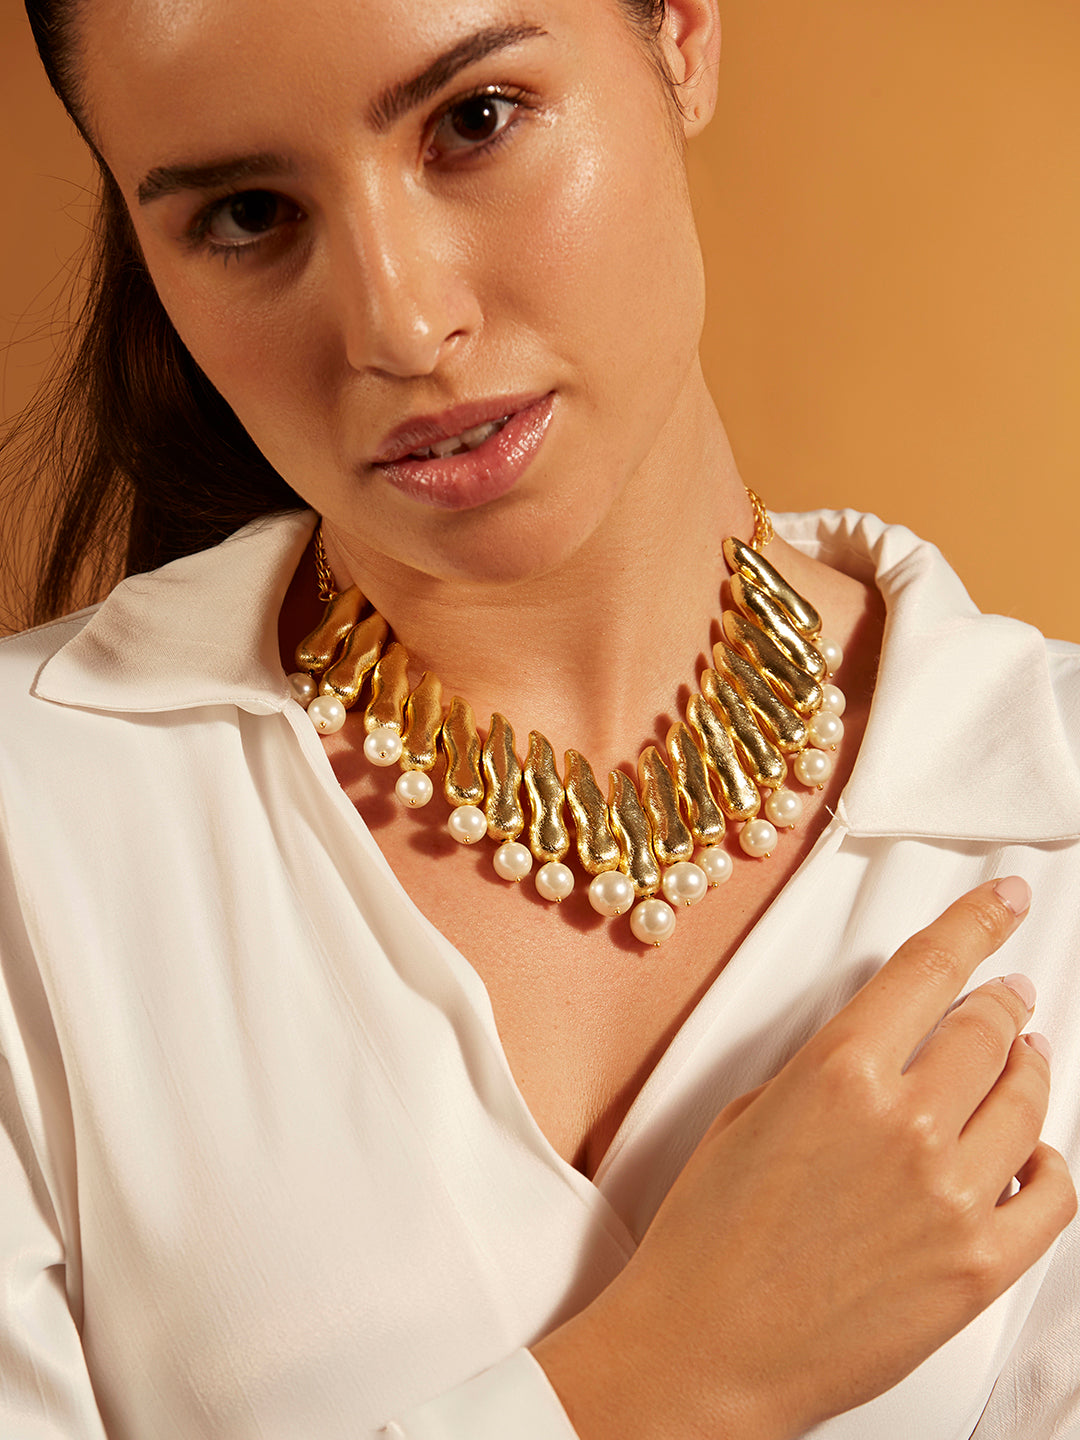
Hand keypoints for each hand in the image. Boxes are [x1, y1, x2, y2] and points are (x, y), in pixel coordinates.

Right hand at [532, 879, 1076, 1439]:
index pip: (932, 968)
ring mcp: (952, 1195)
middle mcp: (905, 1123)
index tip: (1005, 903)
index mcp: (838, 1072)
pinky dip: (1050, 1160)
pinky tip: (1032, 1152)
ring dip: (1031, 1068)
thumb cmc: (709, 1238)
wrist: (708, 1349)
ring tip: (1024, 1060)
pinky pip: (1053, 1192)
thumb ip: (827, 1069)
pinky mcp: (979, 1265)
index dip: (978, 923)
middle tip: (1011, 993)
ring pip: (1029, 1100)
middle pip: (990, 1029)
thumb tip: (883, 1048)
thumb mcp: (749, 1114)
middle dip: (1005, 1000)